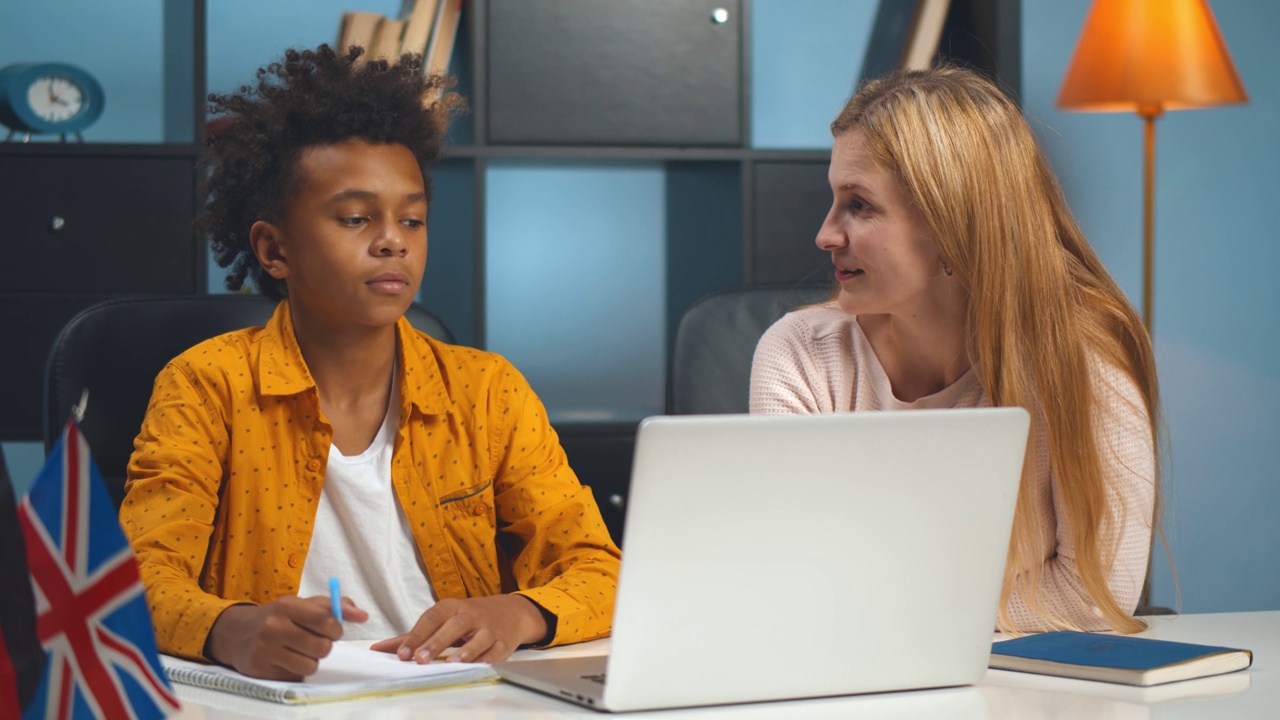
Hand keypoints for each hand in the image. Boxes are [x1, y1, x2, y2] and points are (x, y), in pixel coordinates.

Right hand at [206, 595, 368, 679]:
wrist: (237, 633)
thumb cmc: (279, 617)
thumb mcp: (302, 605)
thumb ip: (335, 606)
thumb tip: (363, 615)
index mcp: (287, 606)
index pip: (326, 620)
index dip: (337, 629)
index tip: (333, 630)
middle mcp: (273, 627)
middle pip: (322, 647)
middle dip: (325, 645)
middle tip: (315, 640)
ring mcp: (265, 651)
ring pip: (311, 666)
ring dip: (311, 660)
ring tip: (300, 650)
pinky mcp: (261, 671)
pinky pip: (296, 677)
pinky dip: (296, 670)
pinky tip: (285, 659)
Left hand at [369, 595, 548, 663]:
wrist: (509, 612)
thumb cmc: (468, 618)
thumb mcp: (442, 620)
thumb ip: (412, 636)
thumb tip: (379, 648)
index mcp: (452, 607)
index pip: (431, 618)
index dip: (416, 635)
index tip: (402, 653)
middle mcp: (470, 615)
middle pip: (454, 626)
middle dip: (436, 642)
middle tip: (420, 659)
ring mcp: (489, 628)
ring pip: (478, 638)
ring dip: (465, 650)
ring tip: (452, 662)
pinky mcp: (503, 642)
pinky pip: (496, 651)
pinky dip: (487, 658)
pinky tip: (477, 666)